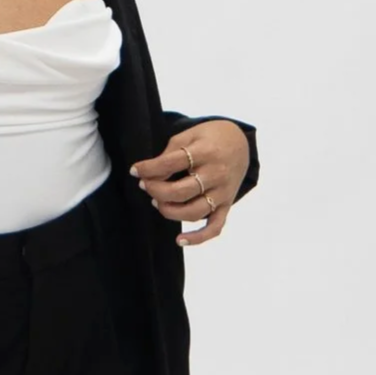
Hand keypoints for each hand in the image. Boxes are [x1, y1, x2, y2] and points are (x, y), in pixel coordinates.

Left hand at [129, 120, 250, 246]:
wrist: (241, 143)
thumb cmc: (210, 138)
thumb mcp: (189, 134)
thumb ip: (170, 153)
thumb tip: (150, 173)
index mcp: (205, 152)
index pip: (171, 164)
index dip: (148, 169)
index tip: (135, 171)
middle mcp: (216, 174)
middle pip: (180, 192)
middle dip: (156, 191)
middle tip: (145, 185)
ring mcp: (222, 193)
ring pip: (193, 212)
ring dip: (169, 211)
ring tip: (156, 202)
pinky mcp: (226, 205)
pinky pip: (214, 227)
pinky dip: (198, 238)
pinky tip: (179, 240)